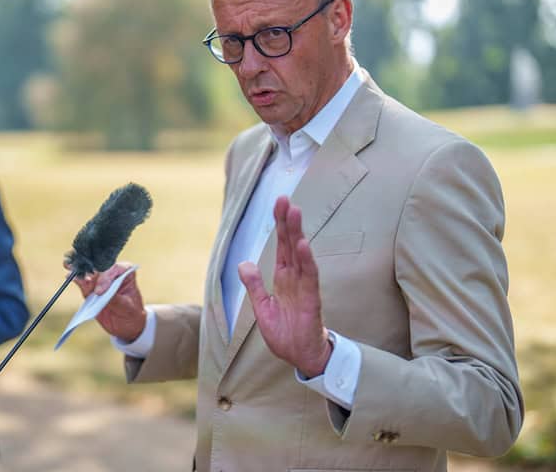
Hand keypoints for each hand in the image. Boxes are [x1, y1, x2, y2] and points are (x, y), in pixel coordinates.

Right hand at [69, 261, 146, 342]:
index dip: (105, 278)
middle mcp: (111, 273)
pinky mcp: (91, 289)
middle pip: (98, 266)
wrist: (126, 324)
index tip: (99, 292)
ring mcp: (100, 280)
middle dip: (88, 266)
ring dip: (78, 269)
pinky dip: (77, 280)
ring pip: (88, 272)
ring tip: (69, 266)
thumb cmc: (131, 312)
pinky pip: (83, 283)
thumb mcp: (127, 307)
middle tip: (79, 268)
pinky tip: (69, 277)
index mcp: (125, 271)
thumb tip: (100, 292)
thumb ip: (115, 298)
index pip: (113, 269)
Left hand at [238, 196, 331, 377]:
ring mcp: (304, 287)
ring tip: (294, 213)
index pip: (282, 245)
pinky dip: (306, 261)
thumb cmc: (285, 333)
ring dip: (297, 234)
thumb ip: (254, 285)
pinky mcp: (311, 299)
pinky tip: (302, 245)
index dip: (281, 225)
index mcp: (283, 278)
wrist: (300, 356)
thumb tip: (244, 263)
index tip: (280, 203)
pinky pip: (309, 277)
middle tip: (285, 199)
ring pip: (301, 255)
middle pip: (290, 244)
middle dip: (288, 222)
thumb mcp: (262, 307)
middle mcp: (295, 278)